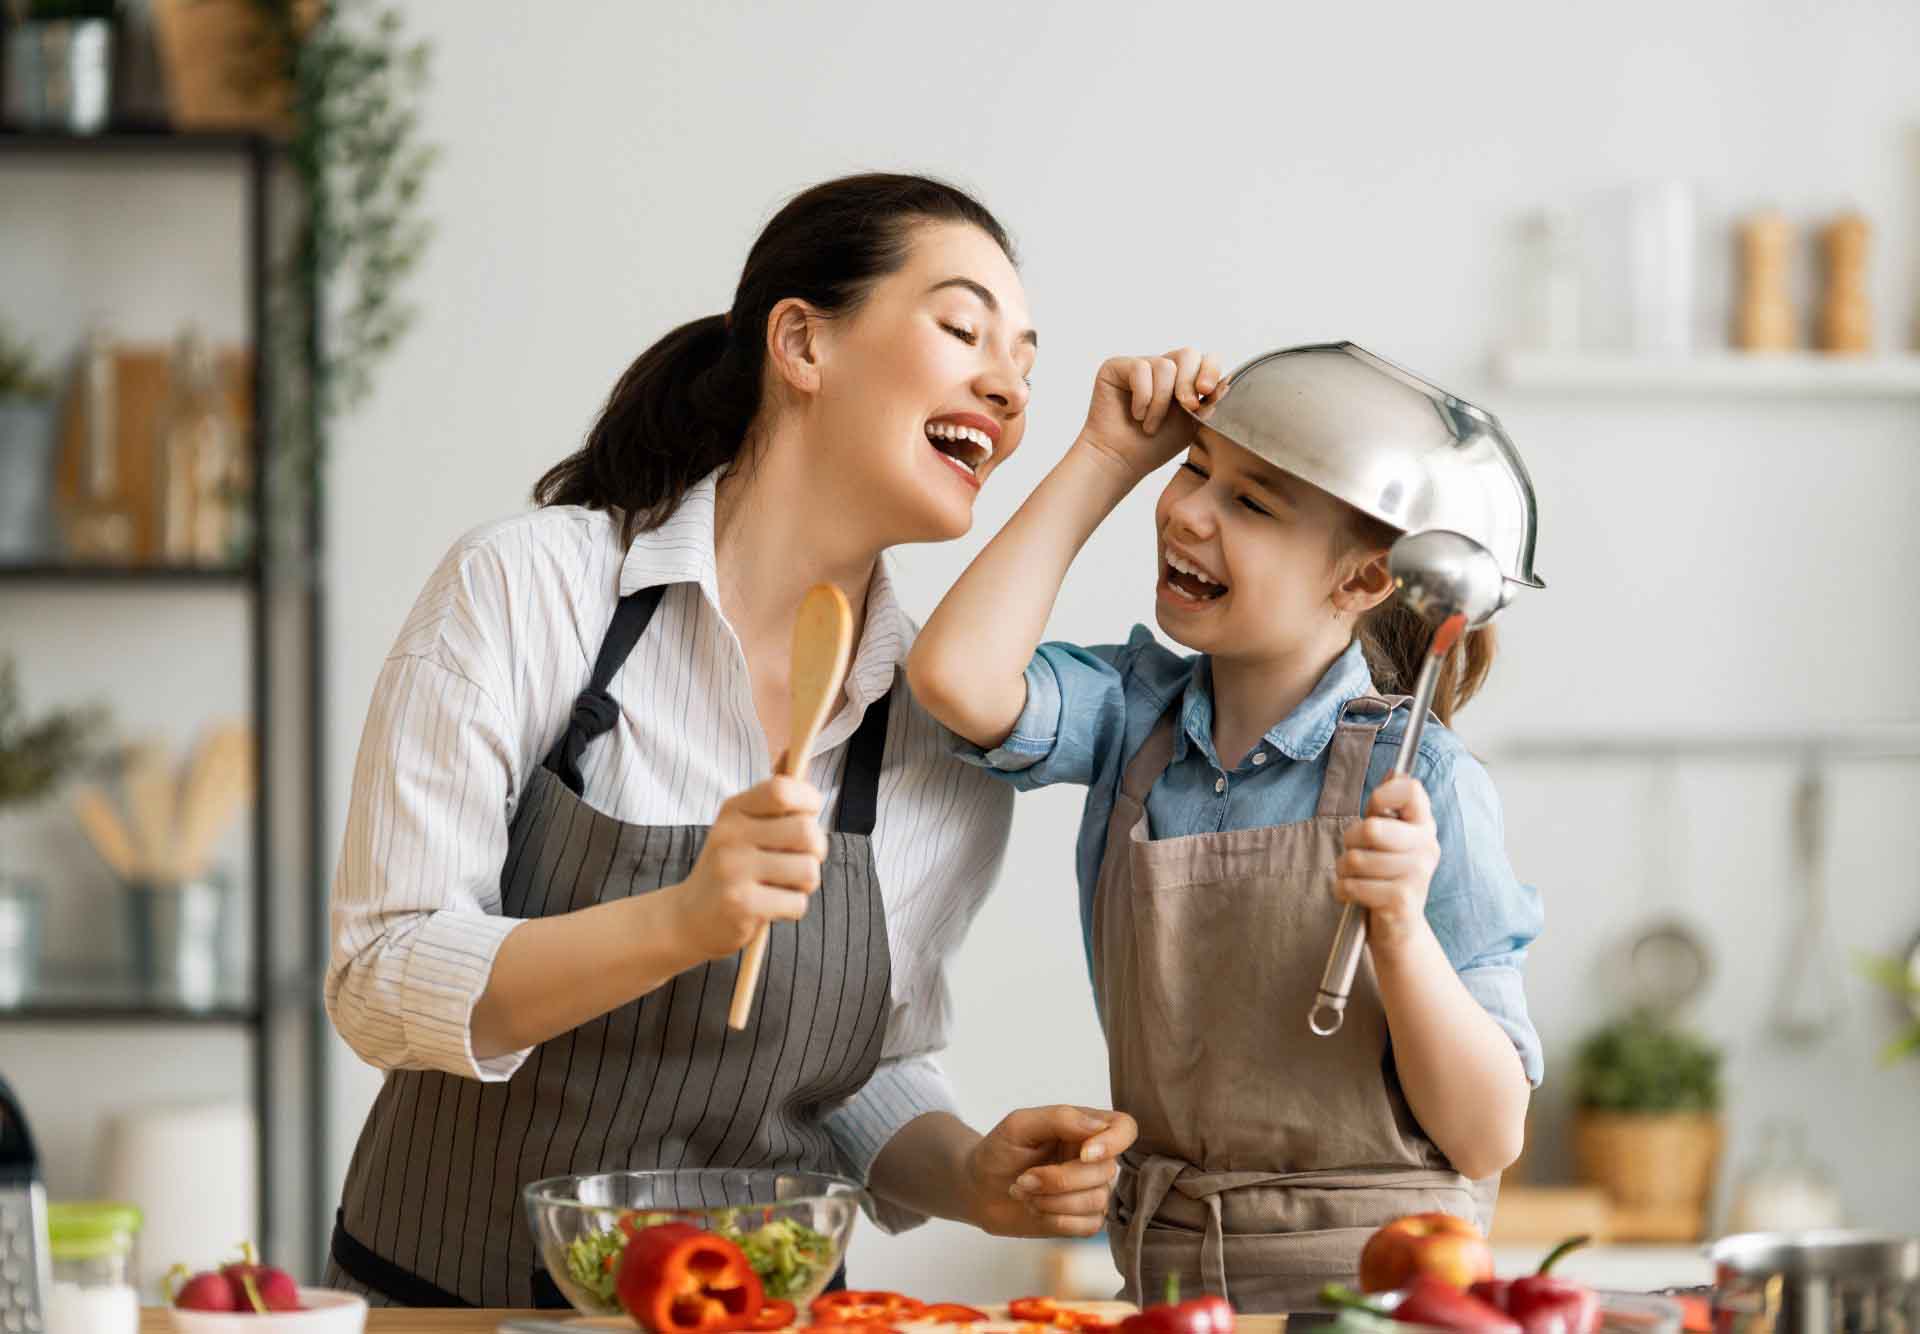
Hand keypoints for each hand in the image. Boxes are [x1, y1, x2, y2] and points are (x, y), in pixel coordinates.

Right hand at [665, 769, 827, 959]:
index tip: (807, 816)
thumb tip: (794, 750)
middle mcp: (730, 835)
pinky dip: (793, 908)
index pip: (784, 789)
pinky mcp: (740, 904)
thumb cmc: (730, 866)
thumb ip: (773, 793)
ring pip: (808, 870)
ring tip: (783, 885)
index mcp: (734, 809)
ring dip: (805, 883)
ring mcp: (733, 869)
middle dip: (816, 851)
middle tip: (798, 860)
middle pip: (808, 832)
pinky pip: (797, 903)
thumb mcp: (743, 824)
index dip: (809, 801)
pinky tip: (772, 905)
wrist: (689, 917)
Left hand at [964, 1105, 1137, 1237]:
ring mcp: (1091, 1190)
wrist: (978, 1188)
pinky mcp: (1082, 1219)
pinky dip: (1057, 1220)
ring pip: (1096, 1201)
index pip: (1124, 1128)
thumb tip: (1099, 1127)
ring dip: (1052, 1201)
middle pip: (1105, 1172)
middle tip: (1024, 1179)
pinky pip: (1089, 1226)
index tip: (1084, 1154)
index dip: (1113, 1143)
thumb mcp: (1019, 1125)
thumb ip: (1060, 1118)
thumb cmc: (998, 1151)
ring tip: (1023, 1191)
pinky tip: (1036, 1209)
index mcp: (1084, 1128)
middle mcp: (1094, 1158)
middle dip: (1060, 1180)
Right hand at [1076, 348, 1225, 481]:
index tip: (1206, 393)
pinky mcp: (1117, 366)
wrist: (1121, 461)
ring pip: (1165, 366)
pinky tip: (1136, 415)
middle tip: (1186, 408)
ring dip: (1161, 402)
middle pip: (1188, 354)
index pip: (1205, 359)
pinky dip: (1143, 398)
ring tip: (1151, 425)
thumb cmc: (1154, 446)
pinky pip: (1140, 369)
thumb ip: (1209, 402)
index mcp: (1183, 379)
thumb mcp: (1192, 424)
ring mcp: (1140, 365)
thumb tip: (1226, 383)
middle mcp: (1162, 368)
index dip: (1210, 370)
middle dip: (1189, 383)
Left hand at [1334, 775, 1441, 953]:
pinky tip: (1354, 895)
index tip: (1374, 810)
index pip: (1411, 789)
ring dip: (1344, 870)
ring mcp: (1417, 875)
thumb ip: (1388, 808)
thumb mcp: (1390, 839)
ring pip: (1355, 859)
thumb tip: (1395, 771)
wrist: (1399, 929)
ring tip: (1355, 877)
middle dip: (1350, 840)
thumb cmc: (1386, 876)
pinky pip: (1352, 885)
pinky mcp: (1401, 901)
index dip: (1383, 795)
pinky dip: (1343, 890)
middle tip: (1355, 851)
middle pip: (1372, 828)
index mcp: (1424, 825)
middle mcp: (1427, 847)